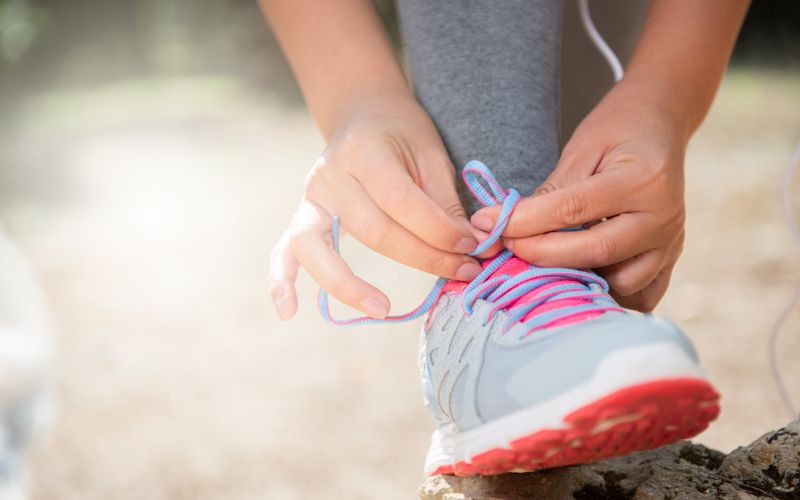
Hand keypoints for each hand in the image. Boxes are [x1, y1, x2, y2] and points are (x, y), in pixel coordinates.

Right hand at [269, 92, 496, 320]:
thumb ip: (445, 200)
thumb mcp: (430, 152)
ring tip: (382, 309)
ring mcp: (310, 197)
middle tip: (461, 273)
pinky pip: (285, 251)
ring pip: (320, 247)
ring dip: (348, 284)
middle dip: (422, 257)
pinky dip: (281, 281)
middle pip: (373, 230)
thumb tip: (472, 246)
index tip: (472, 247)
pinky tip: (287, 312)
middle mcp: (330, 175)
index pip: (401, 202)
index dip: (439, 230)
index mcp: (363, 150)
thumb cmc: (401, 134)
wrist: (363, 115)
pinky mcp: (302, 216)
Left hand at [471, 81, 687, 310]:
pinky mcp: (670, 259)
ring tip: (546, 260)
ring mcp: (671, 243)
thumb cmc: (617, 130)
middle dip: (540, 254)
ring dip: (576, 278)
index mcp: (643, 180)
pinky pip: (641, 295)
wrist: (660, 125)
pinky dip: (610, 293)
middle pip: (595, 251)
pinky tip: (585, 275)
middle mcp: (664, 217)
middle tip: (507, 246)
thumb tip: (506, 226)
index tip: (489, 223)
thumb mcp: (581, 149)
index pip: (573, 210)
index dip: (525, 221)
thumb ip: (550, 193)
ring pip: (620, 282)